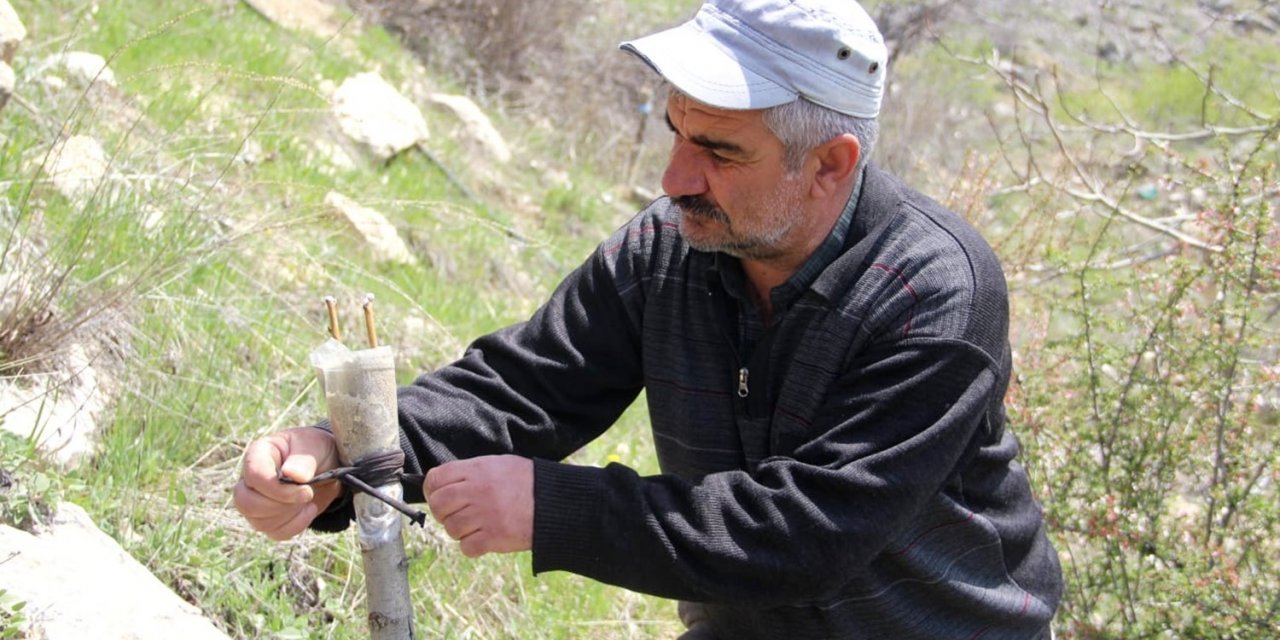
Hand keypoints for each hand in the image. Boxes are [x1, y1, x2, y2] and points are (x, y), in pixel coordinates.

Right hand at [234, 426, 342, 540]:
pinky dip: (295, 526)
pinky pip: (273, 532)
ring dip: (290, 515)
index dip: (278, 489)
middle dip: (281, 505)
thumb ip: (303, 460)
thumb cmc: (315, 450)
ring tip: (309, 500)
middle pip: (246, 503)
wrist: (327, 465)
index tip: (306, 490)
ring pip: (258, 522)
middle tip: (307, 495)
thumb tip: (292, 475)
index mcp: (258, 454)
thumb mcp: (313, 446)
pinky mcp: (267, 518)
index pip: (254, 476)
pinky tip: (309, 510)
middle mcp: (250, 479)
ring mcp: (255, 500)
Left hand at [425, 455, 533, 557]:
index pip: (435, 479)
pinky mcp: (493, 538)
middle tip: (456, 514)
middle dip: (443, 513)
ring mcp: (484, 516)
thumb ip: (470, 472)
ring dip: (460, 530)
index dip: (432, 490)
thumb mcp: (497, 464)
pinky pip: (466, 547)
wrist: (554, 502)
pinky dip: (472, 546)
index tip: (439, 497)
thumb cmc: (526, 481)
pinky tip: (484, 538)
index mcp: (476, 471)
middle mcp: (476, 492)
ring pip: (451, 529)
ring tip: (476, 526)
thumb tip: (444, 484)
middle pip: (438, 506)